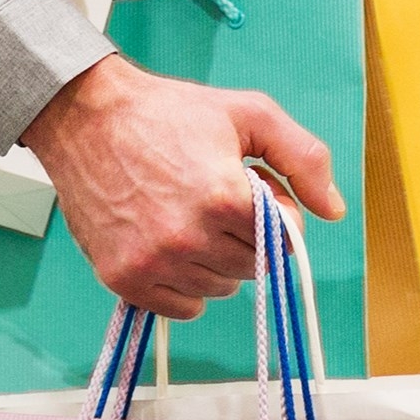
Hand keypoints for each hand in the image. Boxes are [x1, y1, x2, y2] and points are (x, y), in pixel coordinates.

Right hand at [18, 54, 343, 320]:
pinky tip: (172, 245)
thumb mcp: (248, 113)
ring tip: (190, 216)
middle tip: (217, 199)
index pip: (285, 238)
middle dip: (247, 235)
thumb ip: (302, 158)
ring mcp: (153, 262)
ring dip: (217, 261)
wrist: (85, 118)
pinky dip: (186, 285)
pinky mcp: (124, 278)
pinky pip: (183, 307)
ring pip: (220, 289)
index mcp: (224, 198)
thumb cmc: (167, 112)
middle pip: (254, 266)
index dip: (275, 212)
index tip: (250, 190)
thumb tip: (333, 210)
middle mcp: (188, 237)